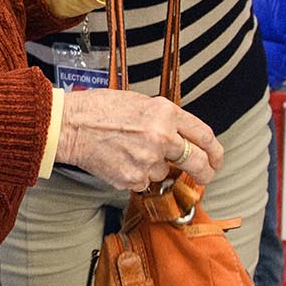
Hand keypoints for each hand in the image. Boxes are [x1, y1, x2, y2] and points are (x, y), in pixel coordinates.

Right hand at [57, 87, 222, 190]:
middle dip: (205, 172)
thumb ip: (165, 120)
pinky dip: (135, 175)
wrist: (70, 125)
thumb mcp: (140, 103)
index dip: (215, 151)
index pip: (204, 136)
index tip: (216, 159)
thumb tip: (182, 139)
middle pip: (198, 162)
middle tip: (205, 175)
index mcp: (166, 113)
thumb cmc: (99, 109)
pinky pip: (144, 182)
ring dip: (154, 167)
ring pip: (164, 173)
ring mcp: (148, 160)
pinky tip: (120, 160)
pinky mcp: (133, 179)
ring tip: (130, 151)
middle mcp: (162, 137)